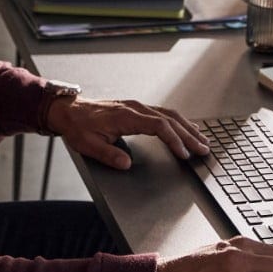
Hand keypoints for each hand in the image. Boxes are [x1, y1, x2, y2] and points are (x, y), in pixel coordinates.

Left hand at [46, 96, 209, 168]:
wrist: (69, 111)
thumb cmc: (78, 126)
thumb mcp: (88, 145)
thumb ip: (108, 155)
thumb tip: (126, 164)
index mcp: (126, 116)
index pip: (158, 126)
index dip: (173, 139)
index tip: (183, 152)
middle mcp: (135, 108)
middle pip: (170, 119)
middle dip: (189, 135)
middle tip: (204, 149)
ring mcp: (138, 107)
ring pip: (170, 114)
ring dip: (187, 127)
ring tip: (202, 140)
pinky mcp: (137, 109)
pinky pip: (163, 113)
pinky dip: (178, 122)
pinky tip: (186, 128)